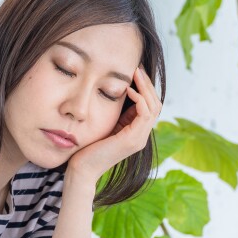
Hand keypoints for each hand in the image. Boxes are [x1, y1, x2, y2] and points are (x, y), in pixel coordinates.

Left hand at [67, 66, 161, 181]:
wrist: (81, 169)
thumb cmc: (88, 147)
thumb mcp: (105, 124)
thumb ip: (115, 113)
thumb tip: (116, 90)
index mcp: (136, 132)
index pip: (150, 106)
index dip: (145, 87)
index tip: (135, 71)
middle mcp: (141, 136)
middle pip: (156, 104)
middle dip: (148, 84)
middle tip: (138, 67)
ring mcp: (139, 139)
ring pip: (154, 107)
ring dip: (145, 87)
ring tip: (135, 73)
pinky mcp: (132, 140)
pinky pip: (144, 114)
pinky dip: (139, 99)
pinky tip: (128, 89)